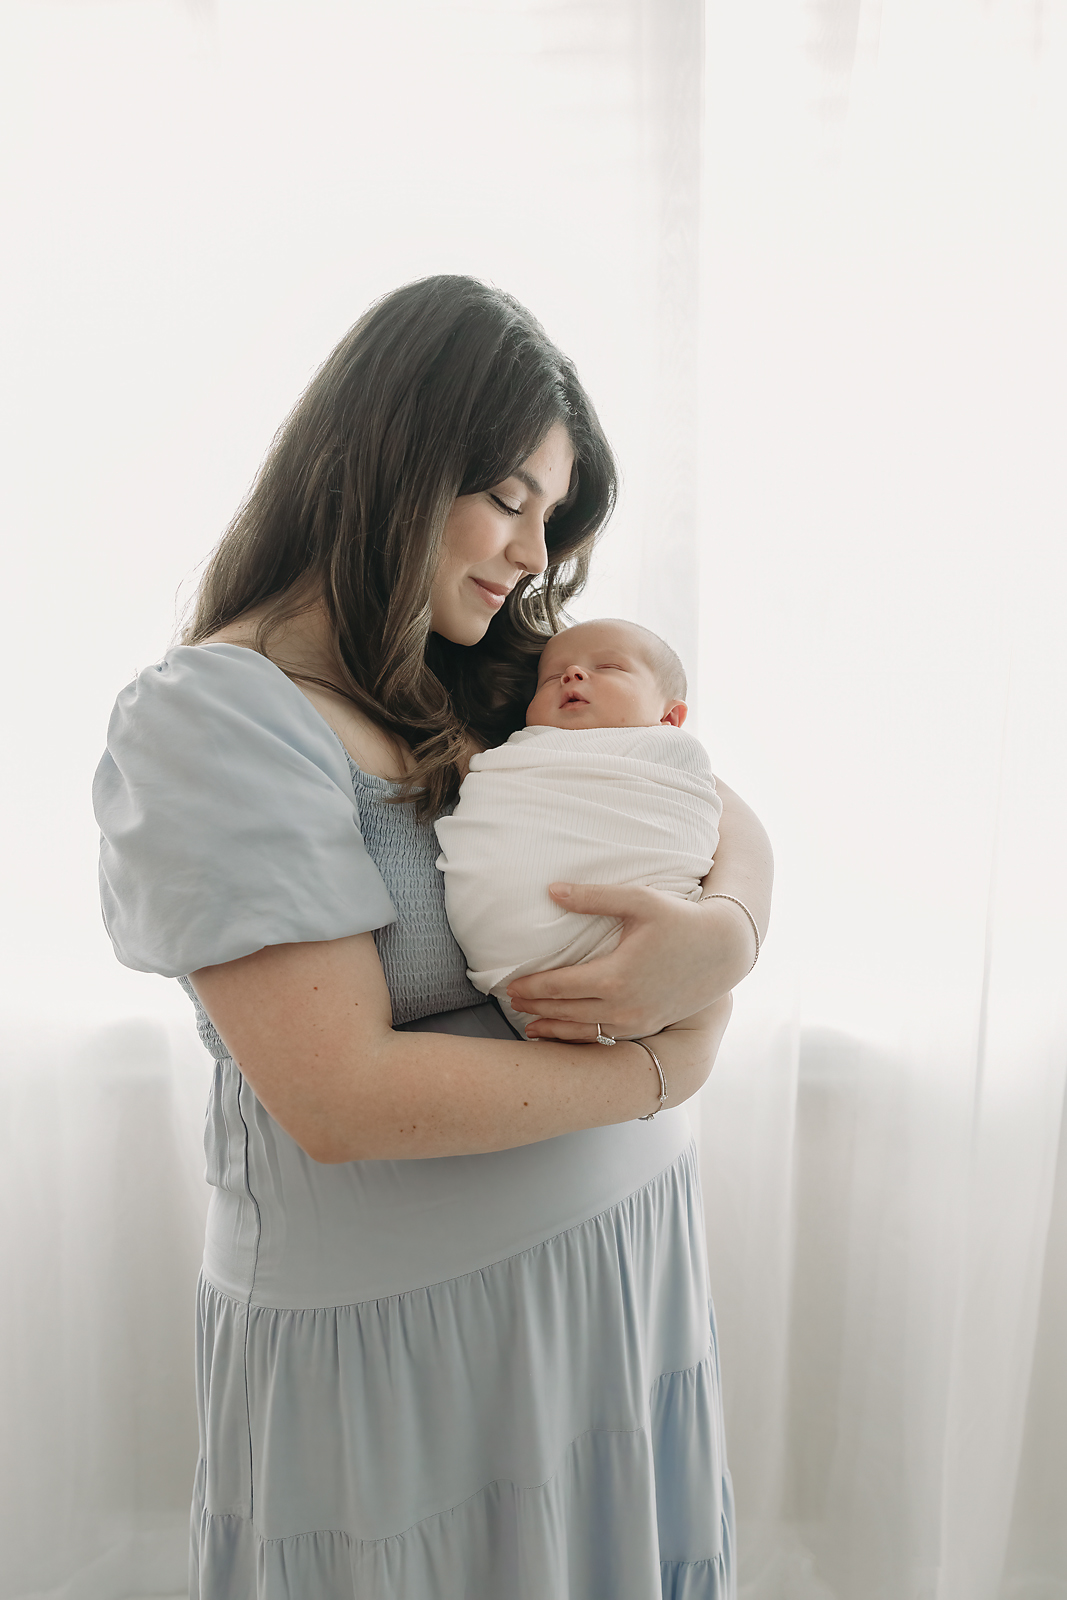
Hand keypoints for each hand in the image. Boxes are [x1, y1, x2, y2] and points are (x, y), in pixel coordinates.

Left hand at [507, 882, 757, 1040]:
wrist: (725, 949)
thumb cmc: (681, 919)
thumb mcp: (638, 900)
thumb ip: (592, 897)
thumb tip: (551, 890)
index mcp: (615, 976)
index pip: (558, 985)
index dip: (530, 986)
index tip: (508, 985)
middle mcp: (623, 1006)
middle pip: (566, 1011)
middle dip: (535, 1007)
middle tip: (509, 1001)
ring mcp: (637, 1021)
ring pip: (584, 1031)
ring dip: (554, 1029)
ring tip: (530, 1025)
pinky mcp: (648, 1026)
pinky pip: (606, 1039)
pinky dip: (581, 1038)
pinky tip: (568, 1034)